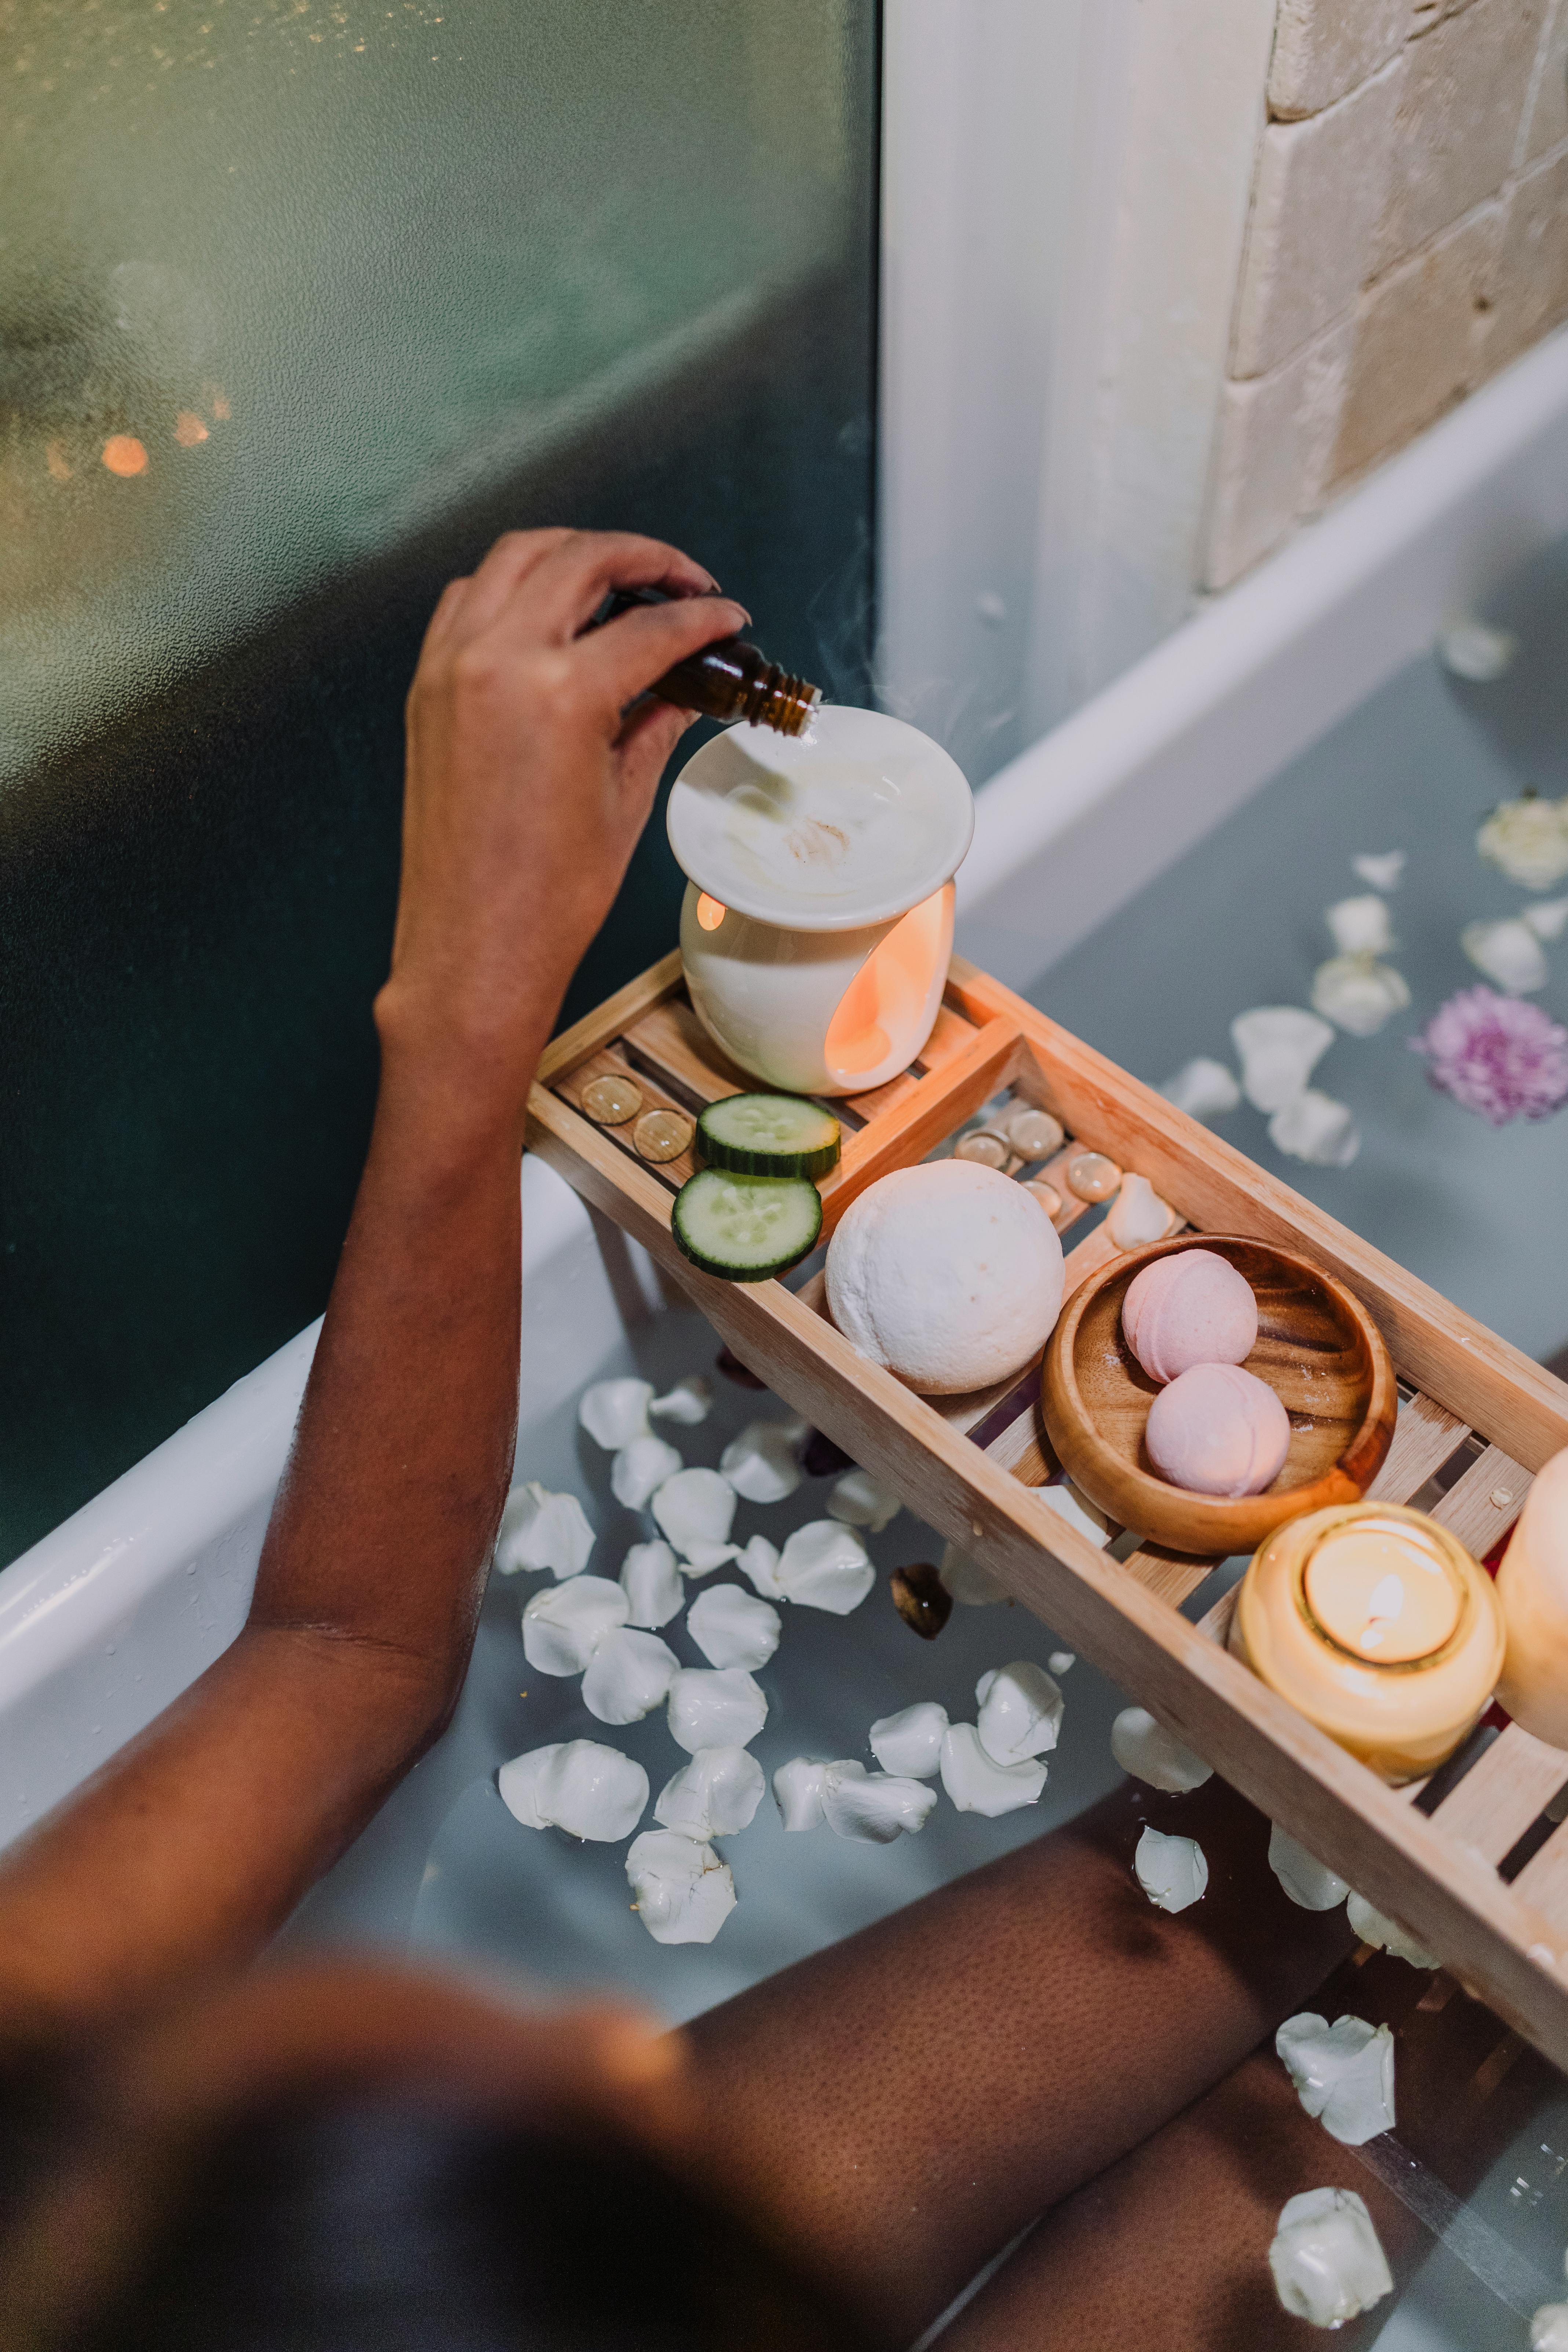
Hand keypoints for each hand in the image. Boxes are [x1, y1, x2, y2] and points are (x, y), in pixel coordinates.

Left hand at [379, 528, 748, 1108]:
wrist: (472, 948)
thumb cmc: (546, 898)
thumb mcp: (623, 801)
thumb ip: (654, 724)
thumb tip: (680, 689)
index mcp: (560, 692)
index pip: (650, 626)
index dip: (702, 616)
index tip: (727, 617)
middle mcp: (498, 661)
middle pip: (579, 559)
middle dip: (643, 556)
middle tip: (683, 578)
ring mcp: (453, 668)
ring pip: (515, 558)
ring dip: (573, 553)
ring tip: (618, 577)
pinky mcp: (427, 688)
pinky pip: (466, 600)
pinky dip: (510, 587)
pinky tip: (547, 611)